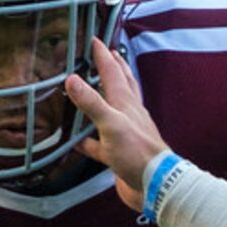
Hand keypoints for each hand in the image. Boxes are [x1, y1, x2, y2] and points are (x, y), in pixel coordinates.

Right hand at [66, 39, 169, 212]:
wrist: (155, 186)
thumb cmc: (139, 153)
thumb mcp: (112, 124)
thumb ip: (91, 102)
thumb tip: (71, 79)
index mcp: (126, 103)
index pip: (113, 71)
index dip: (103, 55)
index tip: (94, 40)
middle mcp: (127, 115)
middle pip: (118, 86)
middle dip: (111, 70)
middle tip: (104, 56)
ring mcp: (123, 135)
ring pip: (107, 113)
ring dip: (97, 102)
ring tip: (85, 93)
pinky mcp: (117, 155)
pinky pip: (98, 144)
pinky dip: (86, 141)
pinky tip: (75, 141)